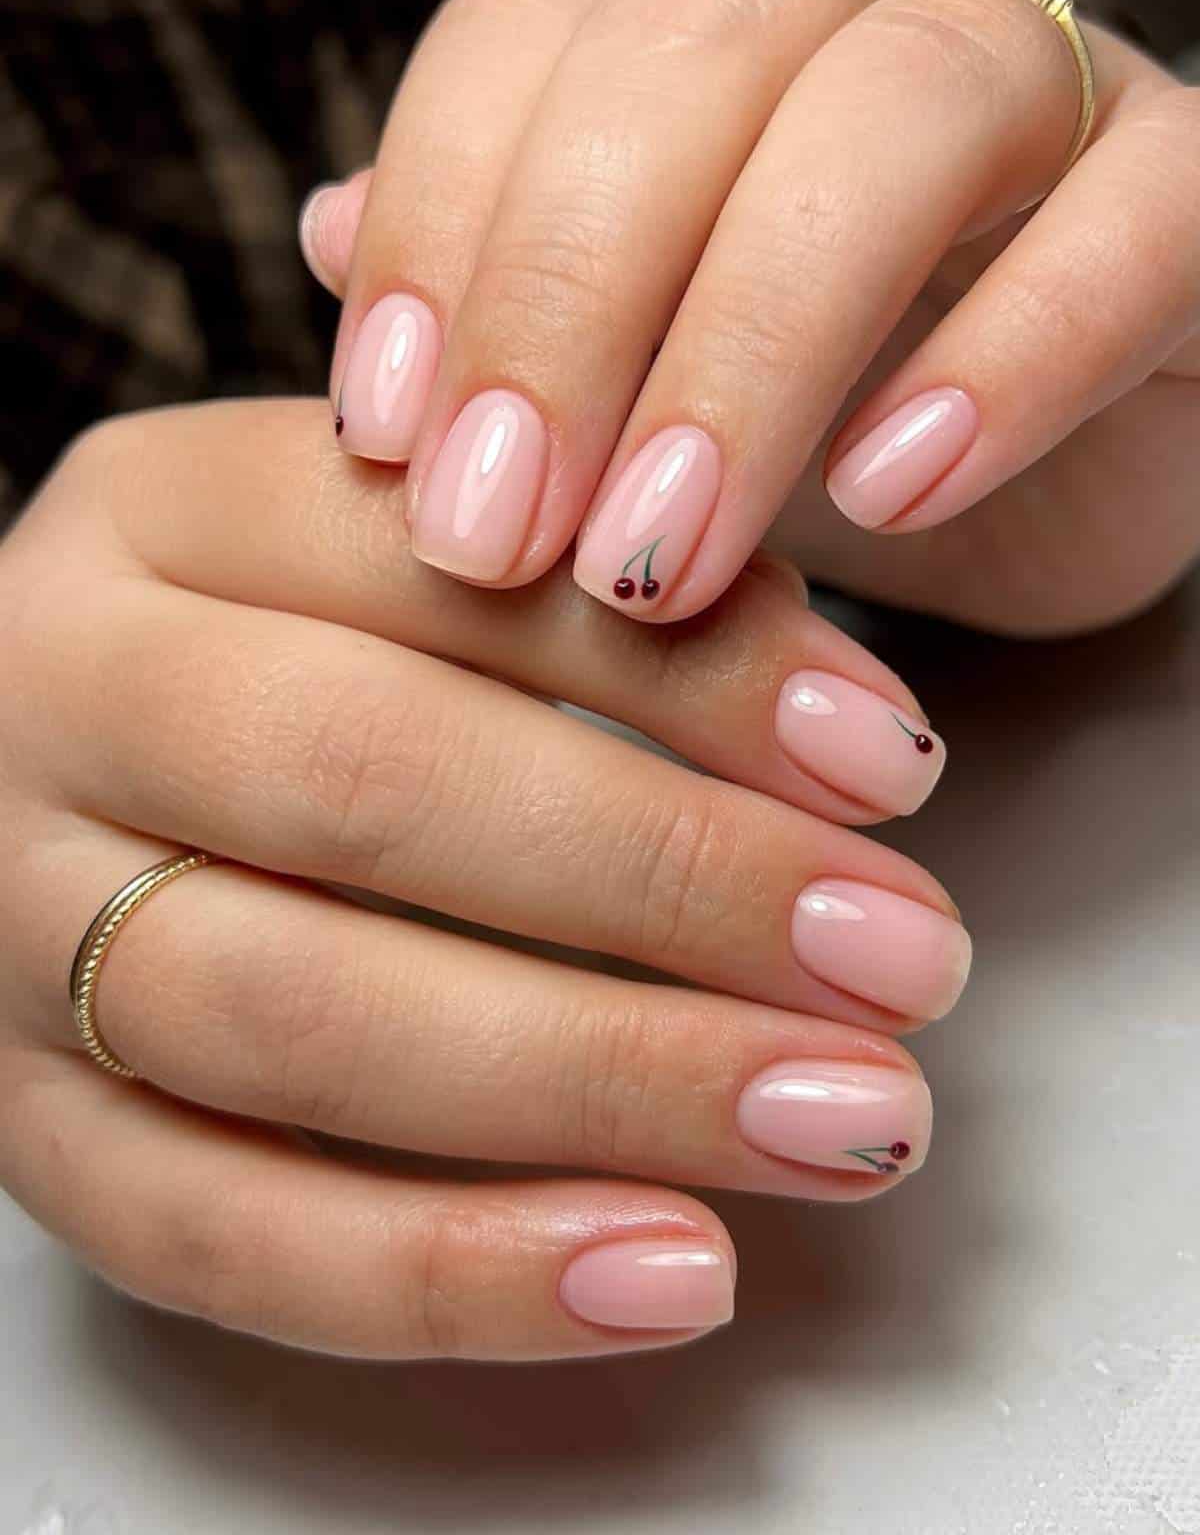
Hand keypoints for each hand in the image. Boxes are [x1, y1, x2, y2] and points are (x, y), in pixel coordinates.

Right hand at [0, 399, 965, 1361]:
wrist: (45, 753)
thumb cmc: (279, 639)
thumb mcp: (405, 537)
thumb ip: (583, 573)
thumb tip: (829, 711)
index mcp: (157, 512)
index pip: (433, 557)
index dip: (678, 662)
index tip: (884, 758)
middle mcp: (57, 701)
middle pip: (361, 780)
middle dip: (663, 876)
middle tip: (896, 953)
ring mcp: (9, 926)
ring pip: (296, 1021)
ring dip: (604, 1081)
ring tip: (834, 1116)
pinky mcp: (22, 1126)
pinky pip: (216, 1232)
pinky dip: (453, 1272)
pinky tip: (664, 1268)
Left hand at [306, 0, 1197, 636]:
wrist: (1051, 476)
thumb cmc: (809, 415)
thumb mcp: (624, 382)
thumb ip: (493, 303)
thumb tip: (323, 234)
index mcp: (701, 18)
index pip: (534, 27)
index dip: (439, 219)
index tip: (383, 439)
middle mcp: (866, 0)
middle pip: (702, 44)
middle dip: (570, 295)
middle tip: (494, 530)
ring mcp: (1050, 80)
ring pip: (907, 107)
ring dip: (755, 341)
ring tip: (658, 552)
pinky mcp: (1195, 196)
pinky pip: (1137, 221)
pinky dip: (1016, 350)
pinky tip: (894, 489)